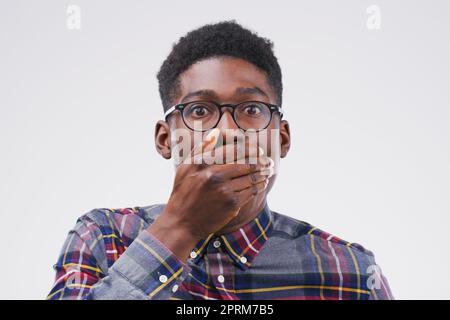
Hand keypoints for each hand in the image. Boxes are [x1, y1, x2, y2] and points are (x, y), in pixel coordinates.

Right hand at [147, 128, 272, 260]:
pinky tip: (261, 184)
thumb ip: (200, 149)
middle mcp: (214, 175)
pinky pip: (251, 191)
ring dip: (262, 173)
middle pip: (245, 163)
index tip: (258, 148)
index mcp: (203, 163)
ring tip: (268, 171)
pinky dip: (258, 186)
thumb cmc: (183, 193)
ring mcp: (224, 190)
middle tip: (268, 160)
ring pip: (250, 177)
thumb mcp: (185, 168)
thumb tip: (215, 133)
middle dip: (260, 160)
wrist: (181, 222)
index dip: (249, 147)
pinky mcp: (231, 204)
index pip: (232, 149)